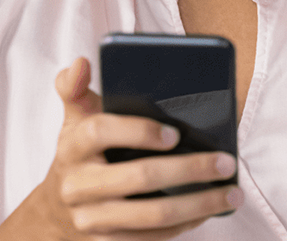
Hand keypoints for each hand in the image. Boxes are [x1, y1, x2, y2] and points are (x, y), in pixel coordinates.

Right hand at [0, 57, 239, 240]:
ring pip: (152, 215)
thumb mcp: (74, 122)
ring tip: (231, 192)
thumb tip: (82, 62)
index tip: (175, 132)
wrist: (54, 214)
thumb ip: (76, 89)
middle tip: (226, 162)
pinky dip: (184, 225)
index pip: (101, 131)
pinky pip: (151, 238)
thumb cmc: (79, 157)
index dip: (138, 131)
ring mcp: (92, 219)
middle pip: (138, 178)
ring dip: (198, 205)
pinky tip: (208, 211)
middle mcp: (78, 185)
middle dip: (189, 170)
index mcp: (72, 145)